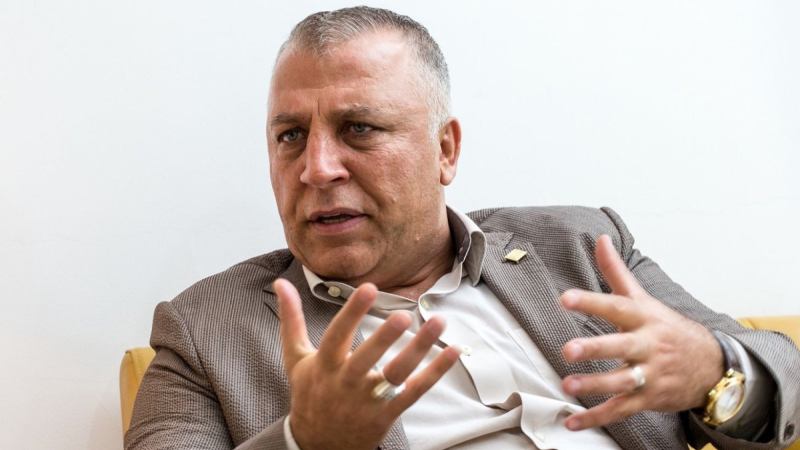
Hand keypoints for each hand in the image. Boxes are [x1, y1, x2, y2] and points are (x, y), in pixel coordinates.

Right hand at [274, 279, 459, 449]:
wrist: (316, 444)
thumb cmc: (310, 393)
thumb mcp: (295, 357)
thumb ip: (291, 319)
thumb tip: (282, 284)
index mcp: (325, 365)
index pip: (337, 335)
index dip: (352, 313)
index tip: (368, 289)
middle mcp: (346, 382)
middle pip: (367, 359)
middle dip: (384, 338)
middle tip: (402, 315)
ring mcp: (369, 400)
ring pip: (397, 374)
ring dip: (420, 349)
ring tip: (438, 322)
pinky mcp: (388, 413)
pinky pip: (415, 391)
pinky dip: (435, 372)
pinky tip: (452, 350)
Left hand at [559, 235, 723, 430]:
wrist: (713, 365)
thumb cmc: (668, 328)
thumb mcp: (643, 299)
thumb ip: (616, 272)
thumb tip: (599, 239)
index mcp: (643, 318)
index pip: (616, 306)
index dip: (591, 301)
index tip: (566, 298)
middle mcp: (647, 345)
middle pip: (620, 346)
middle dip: (595, 349)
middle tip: (568, 350)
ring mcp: (650, 374)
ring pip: (622, 381)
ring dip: (595, 386)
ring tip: (568, 386)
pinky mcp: (648, 398)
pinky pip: (621, 409)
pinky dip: (596, 418)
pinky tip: (573, 421)